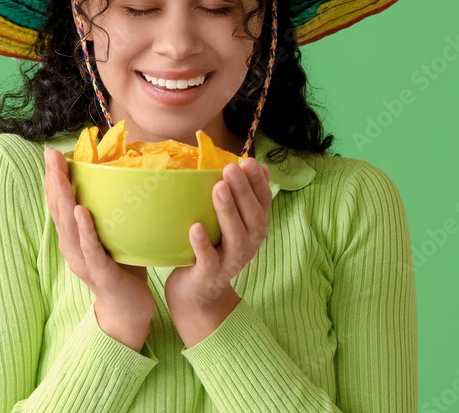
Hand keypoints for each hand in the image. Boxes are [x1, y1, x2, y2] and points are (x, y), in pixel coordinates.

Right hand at [43, 147, 154, 323]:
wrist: (129, 309)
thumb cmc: (123, 268)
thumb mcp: (115, 234)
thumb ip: (112, 212)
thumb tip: (125, 177)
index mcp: (73, 237)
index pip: (59, 203)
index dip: (54, 179)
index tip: (52, 153)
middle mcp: (71, 247)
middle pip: (59, 210)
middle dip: (54, 181)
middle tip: (51, 155)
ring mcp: (83, 260)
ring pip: (69, 226)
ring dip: (64, 199)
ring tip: (60, 175)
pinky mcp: (99, 272)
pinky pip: (90, 248)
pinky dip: (84, 229)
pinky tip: (81, 212)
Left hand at [164, 157, 272, 312]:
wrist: (198, 296)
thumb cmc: (213, 249)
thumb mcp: (231, 223)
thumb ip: (243, 197)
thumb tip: (258, 165)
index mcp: (254, 228)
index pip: (263, 202)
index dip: (258, 182)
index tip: (249, 161)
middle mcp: (248, 244)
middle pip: (253, 217)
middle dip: (243, 191)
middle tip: (232, 168)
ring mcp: (230, 262)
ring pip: (235, 236)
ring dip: (228, 211)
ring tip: (218, 188)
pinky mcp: (210, 275)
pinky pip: (208, 259)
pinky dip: (202, 244)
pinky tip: (195, 227)